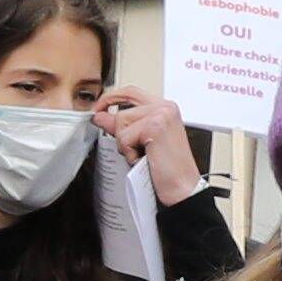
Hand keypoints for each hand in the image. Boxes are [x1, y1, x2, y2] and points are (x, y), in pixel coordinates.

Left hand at [94, 84, 203, 202]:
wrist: (182, 188)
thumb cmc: (167, 170)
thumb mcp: (140, 142)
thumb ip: (122, 126)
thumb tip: (100, 116)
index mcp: (164, 108)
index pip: (131, 92)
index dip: (111, 98)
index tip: (99, 108)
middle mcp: (165, 107)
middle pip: (122, 110)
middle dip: (120, 134)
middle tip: (132, 150)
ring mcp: (161, 114)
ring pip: (120, 123)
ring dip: (126, 146)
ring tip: (144, 156)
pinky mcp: (155, 126)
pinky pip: (125, 137)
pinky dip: (130, 154)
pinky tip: (145, 160)